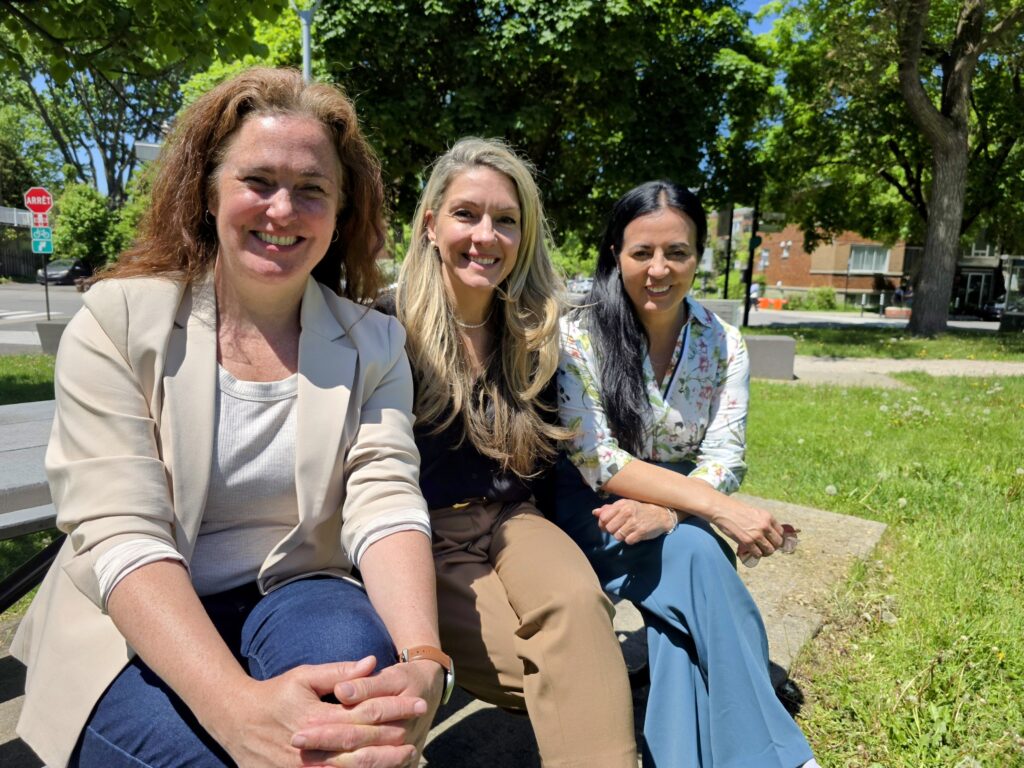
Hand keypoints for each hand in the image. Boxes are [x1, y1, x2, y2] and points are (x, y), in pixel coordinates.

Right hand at [212, 656, 422, 767]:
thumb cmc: (274, 693)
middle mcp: (309, 746)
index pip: (363, 715)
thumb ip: (339, 672)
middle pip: (360, 747)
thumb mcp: (305, 676)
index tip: (417, 704)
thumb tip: (372, 663)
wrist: (236, 720)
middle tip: (416, 736)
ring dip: (379, 764)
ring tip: (406, 755)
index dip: (393, 711)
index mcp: (314, 717)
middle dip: (391, 743)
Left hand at [593, 498, 677, 543]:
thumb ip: (609, 509)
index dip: (603, 523)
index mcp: (622, 505)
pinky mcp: (641, 532)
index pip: (603, 517)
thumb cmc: (640, 510)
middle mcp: (627, 512)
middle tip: (620, 528)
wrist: (661, 514)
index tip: (608, 524)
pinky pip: (628, 541)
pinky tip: (634, 534)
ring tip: (628, 531)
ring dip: (621, 536)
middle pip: (609, 528)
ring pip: (617, 536)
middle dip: (613, 531)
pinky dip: (630, 540)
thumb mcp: (625, 505)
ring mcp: (634, 522)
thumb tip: (595, 512)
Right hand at [707, 496, 783, 558]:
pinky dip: (755, 555)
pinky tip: (751, 551)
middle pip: (777, 543)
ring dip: (765, 552)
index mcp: (768, 517)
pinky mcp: (747, 542)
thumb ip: (763, 521)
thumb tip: (769, 533)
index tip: (771, 540)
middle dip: (772, 546)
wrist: (721, 509)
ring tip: (759, 550)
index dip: (776, 538)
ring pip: (769, 550)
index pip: (781, 532)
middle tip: (765, 546)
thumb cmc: (735, 509)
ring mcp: (756, 535)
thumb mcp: (754, 512)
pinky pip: (757, 554)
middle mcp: (764, 526)